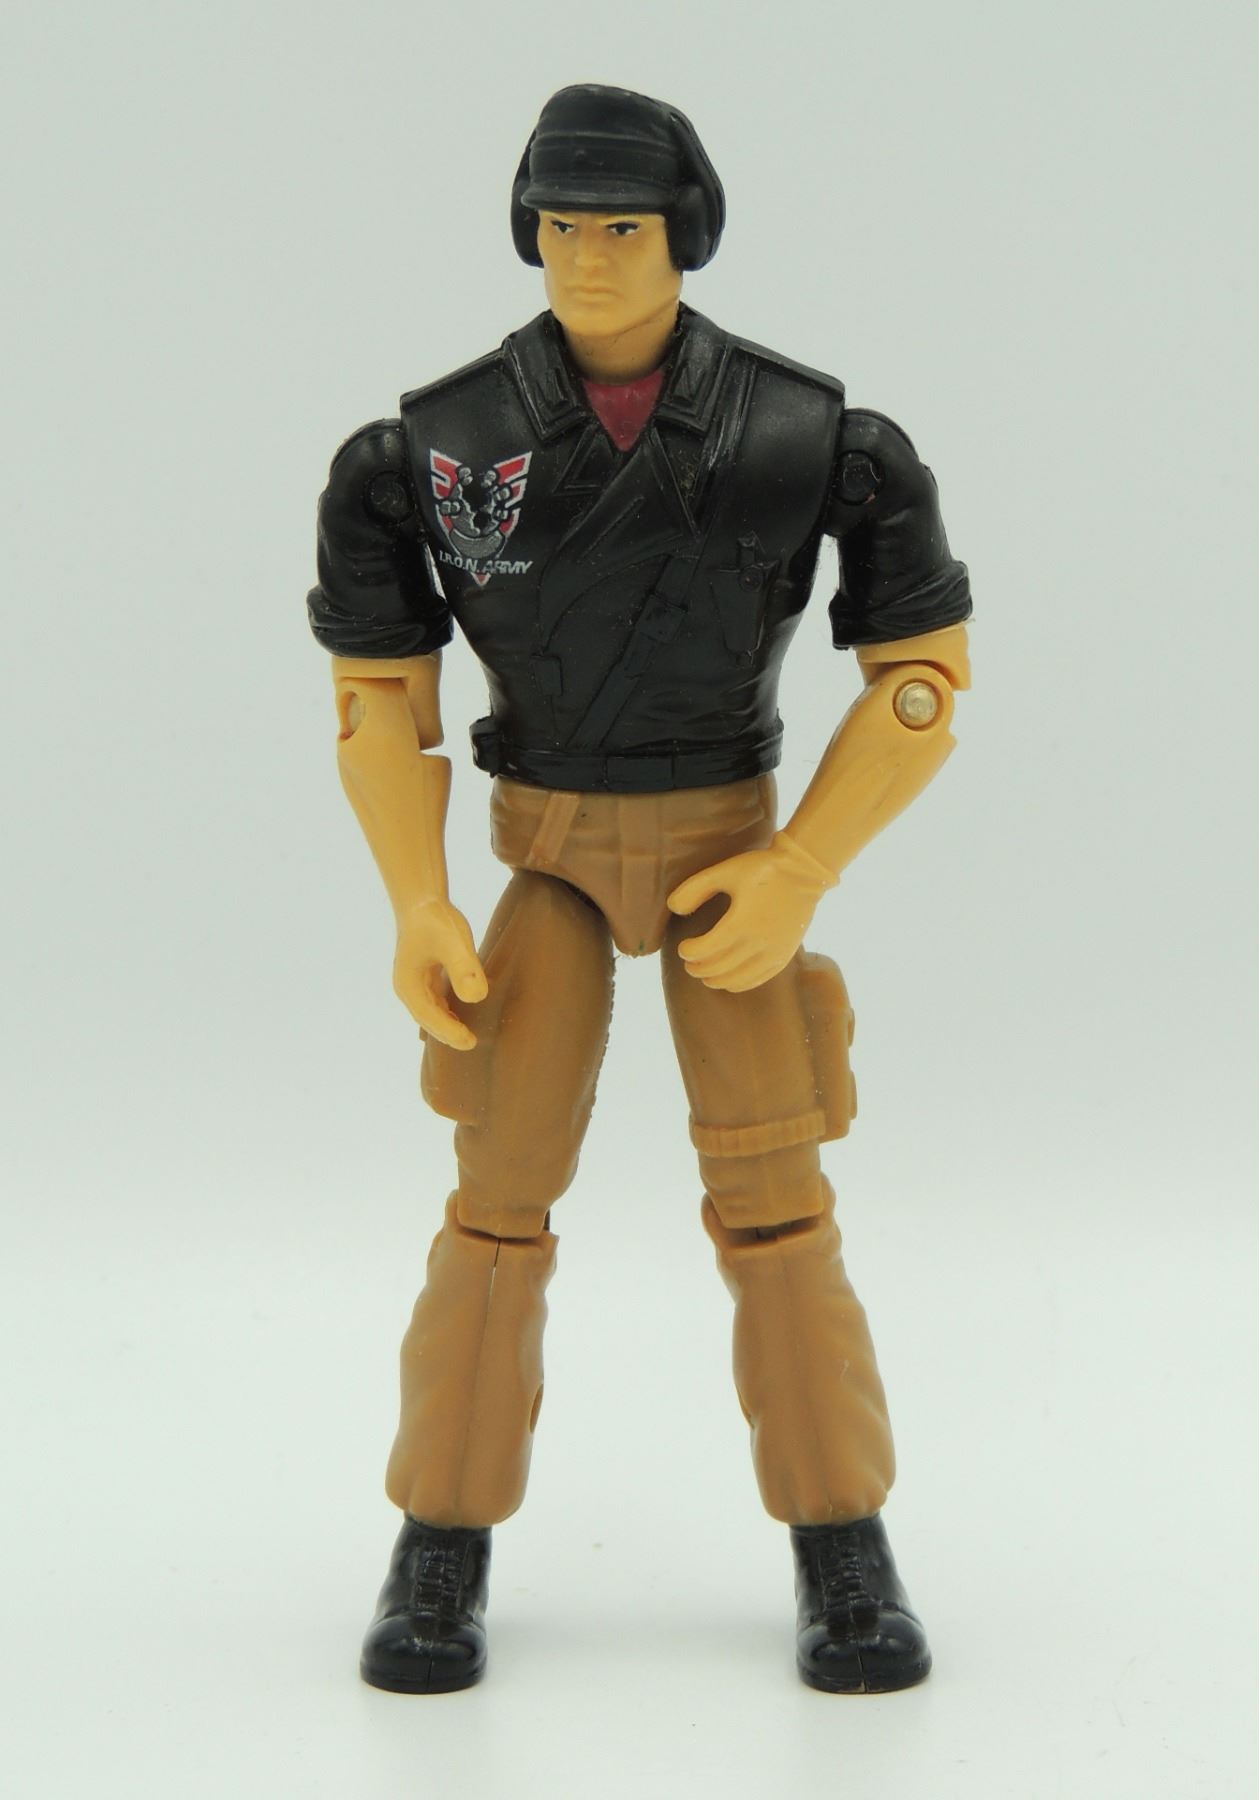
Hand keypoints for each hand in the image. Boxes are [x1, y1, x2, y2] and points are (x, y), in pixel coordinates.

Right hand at [392, 899, 487, 1049]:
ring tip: (468, 1037)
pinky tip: (462, 1017)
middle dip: (447, 1034)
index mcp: (408, 984)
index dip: (449, 1031)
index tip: (469, 1041)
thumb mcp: (454, 942)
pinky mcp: (423, 978)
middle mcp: (407, 988)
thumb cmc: (437, 920)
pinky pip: (434, 1003)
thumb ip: (464, 968)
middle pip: (427, 1020)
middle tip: (472, 1044)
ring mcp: (414, 984)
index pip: (429, 1016)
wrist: (422, 900)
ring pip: (430, 1014)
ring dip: (447, 1026)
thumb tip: (475, 998)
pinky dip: (447, 1014)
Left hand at [666, 835, 832, 992]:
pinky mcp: (784, 956)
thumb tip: (673, 908)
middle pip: (718, 968)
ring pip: (737, 980)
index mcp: (741, 922)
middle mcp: (758, 943)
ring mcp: (773, 953)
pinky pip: (758, 979)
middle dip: (698, 968)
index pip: (706, 950)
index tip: (683, 947)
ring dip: (716, 980)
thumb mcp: (725, 871)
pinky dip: (739, 984)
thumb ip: (695, 888)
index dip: (689, 953)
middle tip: (689, 963)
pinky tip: (728, 980)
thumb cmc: (761, 869)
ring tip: (704, 972)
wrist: (803, 873)